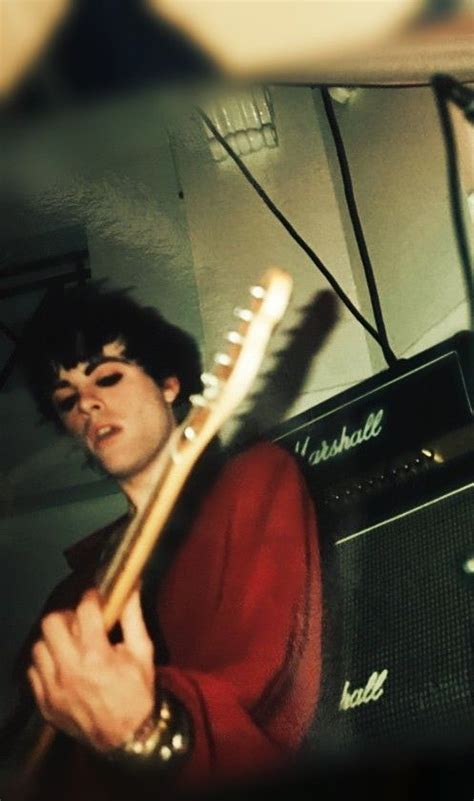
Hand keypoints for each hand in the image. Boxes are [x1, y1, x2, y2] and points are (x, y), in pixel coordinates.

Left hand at [28, 588, 154, 750]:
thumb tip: (131, 586)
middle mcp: (70, 670)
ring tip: (71, 645)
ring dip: (55, 640)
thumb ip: (133, 617)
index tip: (96, 598)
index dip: (92, 598)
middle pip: (52, 623)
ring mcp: (54, 688)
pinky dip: (46, 663)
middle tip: (81, 623)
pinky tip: (62, 665)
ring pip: (40, 645)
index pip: (84, 610)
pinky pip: (33, 671)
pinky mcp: (45, 702)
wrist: (128, 739)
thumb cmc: (137, 693)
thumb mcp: (142, 653)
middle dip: (68, 617)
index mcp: (97, 656)